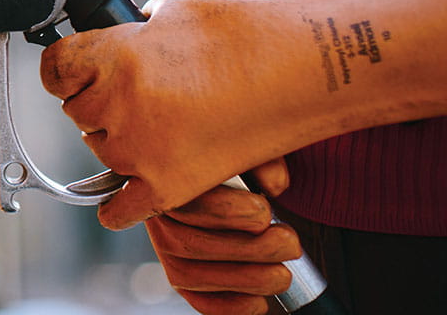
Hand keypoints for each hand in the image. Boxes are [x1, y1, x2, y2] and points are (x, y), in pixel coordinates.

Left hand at [42, 0, 312, 228]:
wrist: (301, 67)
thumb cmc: (242, 31)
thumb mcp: (172, 9)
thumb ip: (131, 27)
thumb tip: (113, 34)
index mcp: (112, 56)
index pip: (54, 70)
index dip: (67, 70)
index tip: (76, 73)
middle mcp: (117, 104)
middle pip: (79, 113)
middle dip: (102, 104)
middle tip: (140, 95)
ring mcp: (139, 150)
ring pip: (102, 152)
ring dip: (121, 141)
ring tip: (166, 124)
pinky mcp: (167, 186)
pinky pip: (120, 209)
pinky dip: (120, 206)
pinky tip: (125, 195)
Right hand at [147, 159, 298, 314]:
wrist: (219, 178)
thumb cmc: (233, 163)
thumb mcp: (245, 148)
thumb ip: (260, 158)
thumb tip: (274, 186)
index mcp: (166, 181)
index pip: (187, 203)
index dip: (228, 213)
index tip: (265, 211)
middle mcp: (158, 220)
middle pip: (191, 245)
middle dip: (249, 249)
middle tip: (289, 242)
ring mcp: (166, 252)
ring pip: (193, 276)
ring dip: (245, 280)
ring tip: (282, 274)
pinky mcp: (180, 278)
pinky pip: (197, 301)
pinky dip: (229, 307)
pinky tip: (259, 302)